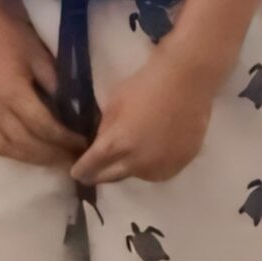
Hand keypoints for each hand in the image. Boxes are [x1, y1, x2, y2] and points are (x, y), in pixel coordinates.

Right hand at [0, 0, 82, 167]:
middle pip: (27, 145)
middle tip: (72, 158)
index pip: (46, 129)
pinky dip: (4, 151)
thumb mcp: (40, 56)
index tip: (84, 145)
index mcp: (15, 95)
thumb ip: (57, 86)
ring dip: (31, 158)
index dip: (66, 141)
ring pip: (6, 148)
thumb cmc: (10, 33)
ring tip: (50, 158)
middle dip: (53, 155)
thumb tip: (74, 112)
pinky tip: (18, 151)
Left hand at [73, 48, 221, 187]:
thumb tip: (98, 146)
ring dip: (127, 169)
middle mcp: (140, 163)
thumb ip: (104, 130)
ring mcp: (162, 166)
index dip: (81, 170)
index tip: (76, 172)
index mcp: (119, 144)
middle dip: (98, 174)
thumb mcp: (113, 104)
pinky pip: (157, 172)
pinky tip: (148, 152)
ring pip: (136, 176)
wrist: (185, 82)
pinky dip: (149, 166)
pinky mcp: (180, 165)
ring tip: (126, 156)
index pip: (91, 167)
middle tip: (93, 170)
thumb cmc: (144, 86)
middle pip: (111, 178)